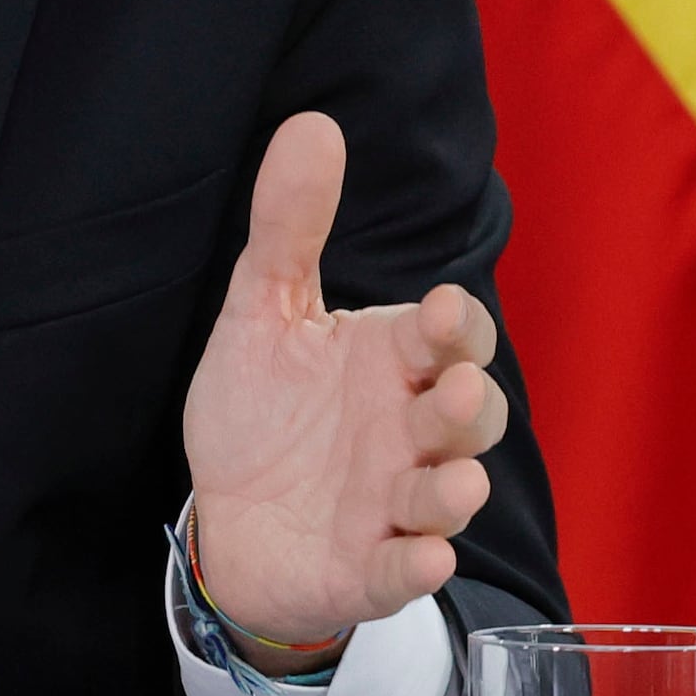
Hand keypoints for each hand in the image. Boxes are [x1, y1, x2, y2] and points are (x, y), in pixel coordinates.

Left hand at [176, 112, 506, 653]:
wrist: (224, 516)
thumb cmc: (261, 410)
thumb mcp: (264, 311)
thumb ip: (289, 227)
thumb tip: (312, 122)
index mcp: (394, 363)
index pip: (453, 336)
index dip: (454, 327)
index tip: (434, 312)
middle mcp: (410, 433)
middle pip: (472, 418)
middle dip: (469, 407)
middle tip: (449, 393)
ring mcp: (394, 506)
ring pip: (448, 497)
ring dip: (454, 491)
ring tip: (455, 482)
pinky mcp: (366, 568)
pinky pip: (402, 573)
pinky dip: (416, 569)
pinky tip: (422, 559)